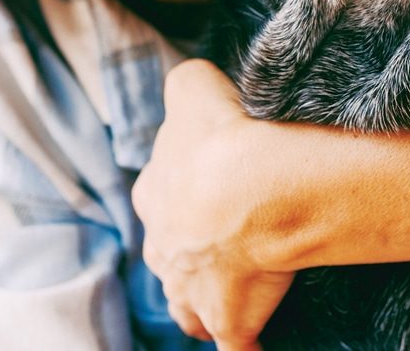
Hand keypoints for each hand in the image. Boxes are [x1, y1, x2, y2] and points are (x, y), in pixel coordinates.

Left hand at [132, 59, 294, 349]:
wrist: (250, 191)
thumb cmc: (221, 138)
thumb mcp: (192, 88)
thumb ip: (186, 85)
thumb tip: (193, 85)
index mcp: (155, 194)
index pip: (159, 194)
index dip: (181, 191)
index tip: (206, 184)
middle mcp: (166, 248)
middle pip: (171, 254)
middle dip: (187, 252)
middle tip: (220, 241)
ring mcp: (193, 290)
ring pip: (188, 305)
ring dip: (201, 303)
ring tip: (225, 295)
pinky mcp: (231, 319)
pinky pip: (237, 346)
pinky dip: (244, 346)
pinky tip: (254, 344)